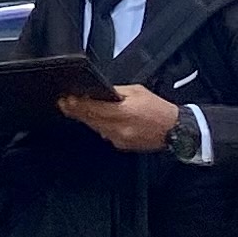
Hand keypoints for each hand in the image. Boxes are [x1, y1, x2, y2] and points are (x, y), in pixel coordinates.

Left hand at [59, 82, 181, 153]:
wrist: (174, 130)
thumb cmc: (158, 109)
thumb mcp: (137, 91)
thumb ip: (117, 91)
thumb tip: (100, 91)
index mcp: (125, 112)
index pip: (94, 109)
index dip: (78, 105)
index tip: (67, 100)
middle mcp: (120, 128)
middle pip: (91, 120)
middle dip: (76, 111)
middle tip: (64, 104)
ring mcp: (120, 139)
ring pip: (96, 127)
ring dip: (86, 118)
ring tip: (75, 109)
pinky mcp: (121, 145)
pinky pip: (104, 134)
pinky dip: (99, 126)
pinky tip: (95, 119)